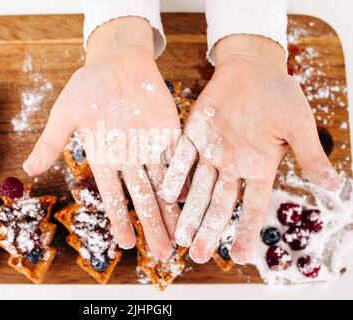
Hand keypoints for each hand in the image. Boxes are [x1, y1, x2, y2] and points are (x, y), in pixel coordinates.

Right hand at [23, 17, 180, 258]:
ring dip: (173, 210)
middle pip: (143, 198)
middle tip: (162, 255)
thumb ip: (52, 141)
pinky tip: (196, 198)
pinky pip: (181, 159)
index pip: (113, 196)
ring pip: (164, 185)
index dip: (120, 219)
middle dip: (153, 225)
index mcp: (105, 158)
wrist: (118, 61)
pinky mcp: (170, 132)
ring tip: (181, 237)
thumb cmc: (89, 84)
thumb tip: (26, 170)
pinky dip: (188, 178)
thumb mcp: (66, 113)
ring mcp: (152, 147)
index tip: (127, 244)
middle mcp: (130, 159)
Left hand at [161, 34, 343, 263]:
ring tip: (180, 236)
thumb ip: (310, 155)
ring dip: (190, 211)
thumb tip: (336, 186)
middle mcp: (233, 166)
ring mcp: (212, 151)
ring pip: (198, 188)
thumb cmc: (279, 94)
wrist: (252, 68)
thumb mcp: (298, 125)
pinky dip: (175, 174)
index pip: (253, 207)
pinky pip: (182, 157)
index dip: (247, 231)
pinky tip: (167, 193)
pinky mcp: (194, 134)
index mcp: (259, 168)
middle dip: (210, 229)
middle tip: (198, 256)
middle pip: (220, 204)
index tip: (238, 257)